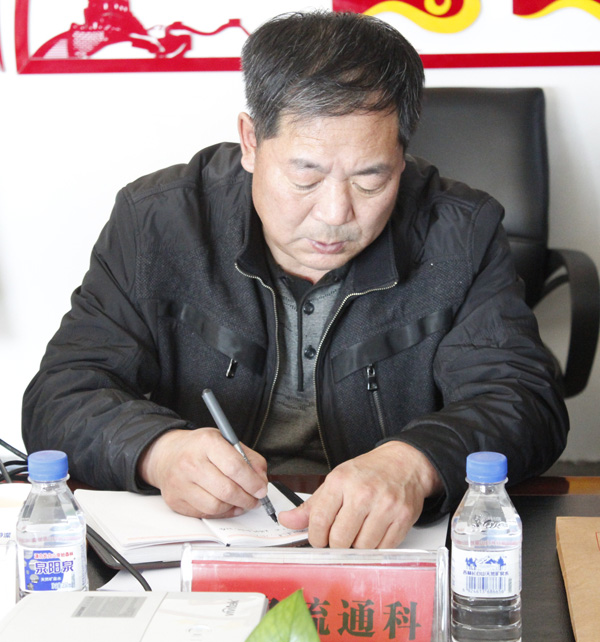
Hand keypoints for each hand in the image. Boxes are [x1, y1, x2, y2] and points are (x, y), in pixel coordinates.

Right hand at [137, 428, 268, 518]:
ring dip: (234, 507)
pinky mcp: (175, 501)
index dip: (253, 482)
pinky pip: (204, 514)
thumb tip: (262, 480)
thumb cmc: (200, 448)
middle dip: (247, 499)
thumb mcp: (226, 441)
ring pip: (216, 506)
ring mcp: (180, 483)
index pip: (235, 467)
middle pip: (226, 490)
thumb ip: (249, 458)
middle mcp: (190, 462)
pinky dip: (220, 513)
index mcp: (206, 442)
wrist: (167, 454)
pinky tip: (226, 505)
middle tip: (255, 499)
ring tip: (241, 501)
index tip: (262, 489)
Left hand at [278, 441, 441, 547]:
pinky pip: (383, 548)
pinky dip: (376, 547)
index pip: (319, 521)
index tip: (319, 539)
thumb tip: (287, 521)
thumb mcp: (336, 481)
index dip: (316, 538)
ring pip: (362, 547)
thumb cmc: (368, 472)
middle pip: (340, 539)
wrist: (404, 463)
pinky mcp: (403, 518)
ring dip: (357, 546)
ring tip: (359, 531)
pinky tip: (374, 532)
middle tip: (339, 537)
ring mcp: (385, 506)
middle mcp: (363, 492)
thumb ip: (311, 506)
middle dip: (336, 544)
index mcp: (341, 481)